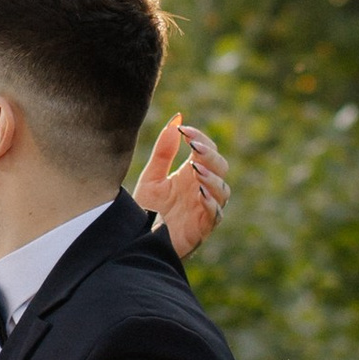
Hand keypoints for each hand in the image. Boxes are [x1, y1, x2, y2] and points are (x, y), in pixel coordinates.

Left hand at [137, 113, 229, 259]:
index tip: (184, 130)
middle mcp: (201, 189)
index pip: (207, 150)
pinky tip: (200, 193)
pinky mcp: (202, 228)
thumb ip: (164, 151)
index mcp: (191, 174)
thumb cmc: (146, 209)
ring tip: (196, 170)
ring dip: (212, 178)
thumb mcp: (152, 176)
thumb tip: (177, 119)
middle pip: (221, 166)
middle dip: (210, 155)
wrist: (135, 240)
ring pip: (223, 190)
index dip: (200, 138)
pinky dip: (211, 203)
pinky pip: (215, 214)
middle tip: (194, 147)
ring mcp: (204, 208)